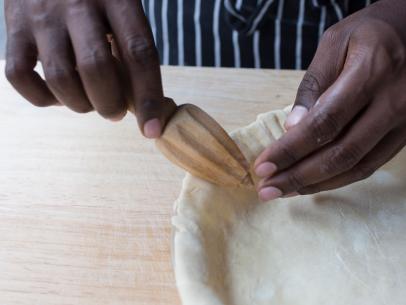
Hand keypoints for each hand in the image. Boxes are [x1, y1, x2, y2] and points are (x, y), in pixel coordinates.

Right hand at [4, 0, 175, 137]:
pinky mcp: (14, 25)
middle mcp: (77, 3)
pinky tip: (58, 94)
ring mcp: (42, 15)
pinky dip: (42, 98)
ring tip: (89, 101)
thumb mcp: (121, 8)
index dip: (148, 97)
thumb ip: (130, 48)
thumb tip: (138, 104)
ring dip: (80, 105)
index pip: (139, 53)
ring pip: (61, 78)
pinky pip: (21, 76)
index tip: (152, 130)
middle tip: (114, 112)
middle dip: (110, 105)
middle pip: (96, 69)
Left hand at [254, 0, 405, 200]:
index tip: (263, 166)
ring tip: (283, 191)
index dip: (290, 149)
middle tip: (267, 189)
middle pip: (340, 152)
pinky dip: (338, 179)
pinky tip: (312, 183)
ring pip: (356, 166)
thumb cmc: (369, 33)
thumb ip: (313, 85)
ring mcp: (404, 122)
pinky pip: (370, 165)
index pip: (324, 123)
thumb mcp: (334, 43)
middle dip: (298, 175)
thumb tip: (292, 128)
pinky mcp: (405, 134)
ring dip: (316, 184)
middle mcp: (393, 102)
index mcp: (371, 73)